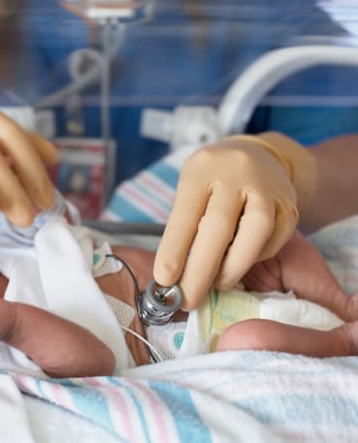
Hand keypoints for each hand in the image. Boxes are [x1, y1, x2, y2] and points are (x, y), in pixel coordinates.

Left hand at [153, 132, 316, 309]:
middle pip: (218, 226)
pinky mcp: (289, 203)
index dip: (174, 249)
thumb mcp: (191, 189)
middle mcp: (235, 174)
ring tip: (217, 285)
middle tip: (188, 300)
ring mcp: (266, 187)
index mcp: (201, 171)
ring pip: (256, 231)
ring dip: (234, 266)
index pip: (184, 213)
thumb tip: (174, 275)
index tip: (164, 280)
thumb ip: (186, 224)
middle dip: (200, 270)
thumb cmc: (212, 180)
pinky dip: (256, 257)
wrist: (257, 155)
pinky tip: (240, 263)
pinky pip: (276, 237)